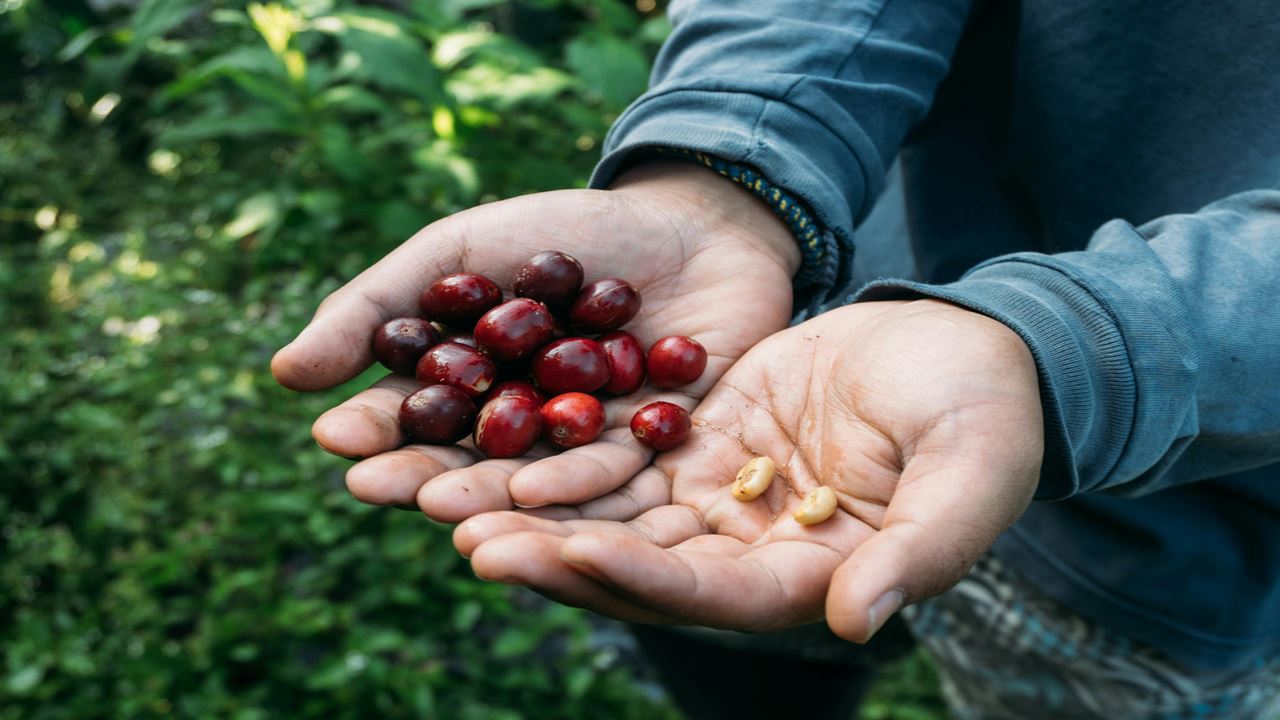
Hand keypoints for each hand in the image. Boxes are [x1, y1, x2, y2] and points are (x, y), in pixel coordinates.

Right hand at [271, 162, 798, 519]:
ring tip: (442, 505)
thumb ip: (380, 308)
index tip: (334, 437)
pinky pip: (616, 467)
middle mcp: (526, 428)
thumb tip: (286, 373)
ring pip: (533, 476)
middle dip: (420, 472)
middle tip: (375, 487)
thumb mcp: (461, 249)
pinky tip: (536, 494)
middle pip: (467, 460)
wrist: (691, 220)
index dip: (375, 428)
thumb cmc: (565, 230)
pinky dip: (575, 479)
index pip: (415, 417)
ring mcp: (588, 443)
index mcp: (474, 389)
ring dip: (484, 492)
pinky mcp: (654, 448)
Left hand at [455, 300, 1043, 640]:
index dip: (639, 578)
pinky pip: (623, 456)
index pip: (711, 594)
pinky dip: (565, 457)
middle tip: (467, 540)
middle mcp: (750, 552)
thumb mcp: (969, 474)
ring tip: (452, 500)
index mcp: (811, 578)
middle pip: (639, 566)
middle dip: (555, 555)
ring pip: (614, 517)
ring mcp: (721, 500)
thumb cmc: (985, 413)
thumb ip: (921, 550)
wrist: (964, 347)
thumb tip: (856, 619)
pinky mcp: (701, 444)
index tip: (567, 553)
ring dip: (538, 512)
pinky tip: (498, 444)